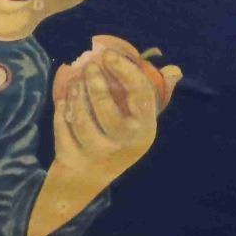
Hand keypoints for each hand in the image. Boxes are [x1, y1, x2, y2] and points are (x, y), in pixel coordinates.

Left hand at [52, 48, 180, 190]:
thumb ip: (146, 92)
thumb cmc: (115, 139)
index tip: (107, 54)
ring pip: (82, 120)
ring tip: (74, 82)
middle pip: (107, 110)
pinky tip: (63, 102)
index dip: (124, 70)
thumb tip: (175, 70)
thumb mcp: (135, 120)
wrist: (86, 181)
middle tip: (87, 65)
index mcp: (145, 130)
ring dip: (75, 96)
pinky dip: (61, 113)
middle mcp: (125, 145)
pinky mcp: (74, 162)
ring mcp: (98, 156)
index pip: (141, 95)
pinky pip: (63, 130)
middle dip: (95, 83)